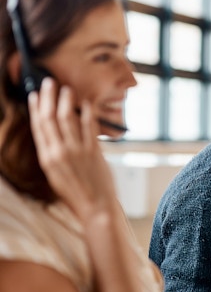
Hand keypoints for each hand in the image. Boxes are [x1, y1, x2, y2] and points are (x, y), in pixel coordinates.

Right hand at [28, 78, 116, 221]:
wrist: (95, 208)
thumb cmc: (76, 194)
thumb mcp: (56, 175)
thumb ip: (55, 155)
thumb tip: (55, 137)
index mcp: (47, 158)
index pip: (38, 127)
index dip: (36, 108)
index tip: (35, 95)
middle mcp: (59, 152)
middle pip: (50, 118)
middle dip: (48, 97)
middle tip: (49, 82)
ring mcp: (77, 151)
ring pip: (68, 118)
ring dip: (67, 101)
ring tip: (67, 89)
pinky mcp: (94, 152)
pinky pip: (89, 127)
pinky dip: (87, 113)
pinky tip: (87, 104)